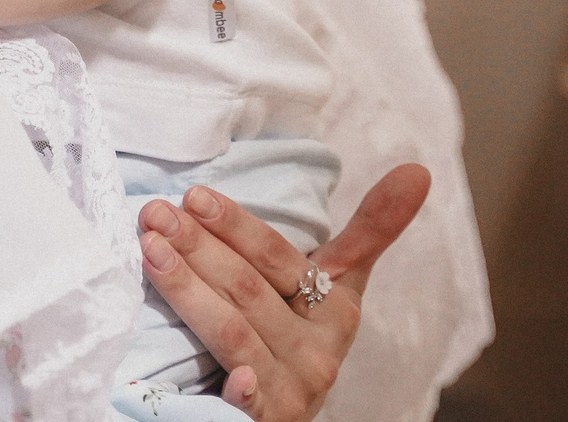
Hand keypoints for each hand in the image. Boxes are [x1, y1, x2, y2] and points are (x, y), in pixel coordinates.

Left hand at [137, 163, 431, 419]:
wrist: (290, 412)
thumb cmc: (304, 336)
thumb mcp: (338, 285)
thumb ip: (369, 232)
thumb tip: (417, 170)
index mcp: (335, 310)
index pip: (278, 258)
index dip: (237, 226)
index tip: (194, 196)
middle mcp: (317, 351)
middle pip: (248, 290)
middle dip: (197, 248)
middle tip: (154, 214)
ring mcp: (291, 389)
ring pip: (233, 334)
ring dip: (188, 292)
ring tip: (149, 253)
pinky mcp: (269, 421)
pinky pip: (253, 405)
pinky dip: (243, 391)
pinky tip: (228, 379)